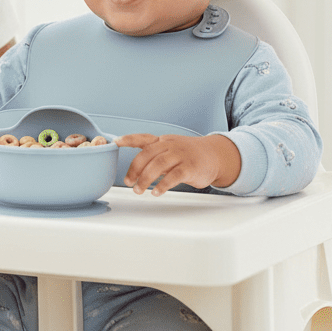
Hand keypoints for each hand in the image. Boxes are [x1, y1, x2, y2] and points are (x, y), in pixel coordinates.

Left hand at [115, 133, 241, 195]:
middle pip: (148, 154)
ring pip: (159, 164)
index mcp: (163, 141)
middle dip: (135, 169)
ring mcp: (181, 155)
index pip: (143, 138)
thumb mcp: (170, 150)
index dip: (128, 139)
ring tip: (139, 190)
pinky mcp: (191, 167)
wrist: (215, 156)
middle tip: (128, 182)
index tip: (116, 142)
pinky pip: (174, 176)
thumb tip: (134, 170)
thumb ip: (154, 157)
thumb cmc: (189, 155)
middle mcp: (170, 145)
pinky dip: (163, 185)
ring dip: (145, 179)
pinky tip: (156, 192)